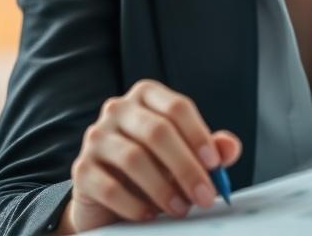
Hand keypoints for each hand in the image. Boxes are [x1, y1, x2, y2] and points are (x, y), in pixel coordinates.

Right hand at [61, 79, 241, 232]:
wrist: (109, 199)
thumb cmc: (154, 169)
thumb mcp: (185, 157)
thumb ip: (210, 150)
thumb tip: (229, 147)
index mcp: (147, 96)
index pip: (177, 107)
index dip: (199, 136)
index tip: (214, 165)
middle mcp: (118, 109)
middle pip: (157, 131)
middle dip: (186, 168)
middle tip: (205, 196)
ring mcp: (96, 137)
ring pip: (134, 158)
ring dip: (163, 188)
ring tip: (180, 208)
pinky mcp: (81, 168)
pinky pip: (109, 186)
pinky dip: (134, 204)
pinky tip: (149, 215)